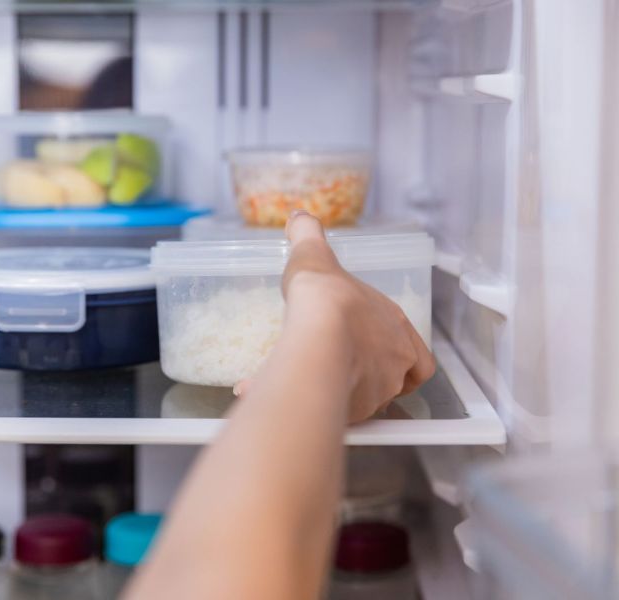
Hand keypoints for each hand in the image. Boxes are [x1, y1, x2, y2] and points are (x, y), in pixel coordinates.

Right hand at [238, 211, 434, 422]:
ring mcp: (380, 390)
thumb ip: (308, 236)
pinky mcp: (357, 412)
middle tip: (342, 369)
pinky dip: (317, 407)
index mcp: (395, 325)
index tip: (372, 353)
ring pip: (369, 401)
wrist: (318, 334)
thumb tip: (299, 217)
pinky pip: (339, 415)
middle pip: (396, 381)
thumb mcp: (315, 256)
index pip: (415, 353)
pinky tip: (289, 396)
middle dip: (372, 378)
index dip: (396, 355)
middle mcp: (396, 361)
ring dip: (346, 395)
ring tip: (314, 385)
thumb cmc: (325, 295)